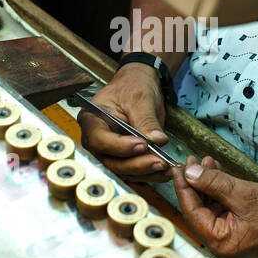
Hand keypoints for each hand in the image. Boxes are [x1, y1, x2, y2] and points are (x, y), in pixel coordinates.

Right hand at [77, 63, 172, 181]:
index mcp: (92, 119)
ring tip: (165, 166)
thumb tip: (157, 141)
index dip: (120, 146)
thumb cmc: (131, 85)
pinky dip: (150, 173)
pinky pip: (134, 171)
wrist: (138, 84)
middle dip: (136, 164)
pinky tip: (165, 170)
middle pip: (110, 161)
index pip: (100, 140)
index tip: (142, 145)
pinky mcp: (123, 158)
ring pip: (122, 170)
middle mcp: (96, 139)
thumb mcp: (140, 98)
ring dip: (145, 172)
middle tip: (158, 161)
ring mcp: (108, 151)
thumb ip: (146, 121)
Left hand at [171, 155, 257, 257]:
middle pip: (200, 211)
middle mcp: (224, 248)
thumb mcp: (245, 194)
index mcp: (221, 244)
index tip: (178, 166)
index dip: (183, 187)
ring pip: (212, 210)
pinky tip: (220, 175)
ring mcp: (234, 243)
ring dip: (209, 186)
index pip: (192, 212)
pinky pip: (225, 213)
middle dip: (196, 184)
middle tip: (193, 160)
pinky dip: (222, 195)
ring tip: (209, 163)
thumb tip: (189, 173)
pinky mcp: (243, 236)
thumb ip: (214, 183)